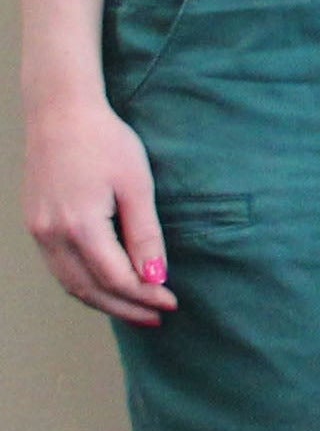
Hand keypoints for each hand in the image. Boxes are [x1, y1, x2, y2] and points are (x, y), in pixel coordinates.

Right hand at [25, 90, 171, 323]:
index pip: (116, 279)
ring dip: (103, 302)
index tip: (172, 302)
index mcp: (80, 226)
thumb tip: (155, 277)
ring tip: (136, 310)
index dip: (146, 295)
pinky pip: (59, 267)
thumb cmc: (105, 142)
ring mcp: (38, 231)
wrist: (60, 113)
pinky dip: (83, 284)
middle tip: (157, 317)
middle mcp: (52, 234)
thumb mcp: (137, 186)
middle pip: (90, 290)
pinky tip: (106, 288)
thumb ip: (145, 235)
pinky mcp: (35, 224)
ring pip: (70, 283)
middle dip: (125, 308)